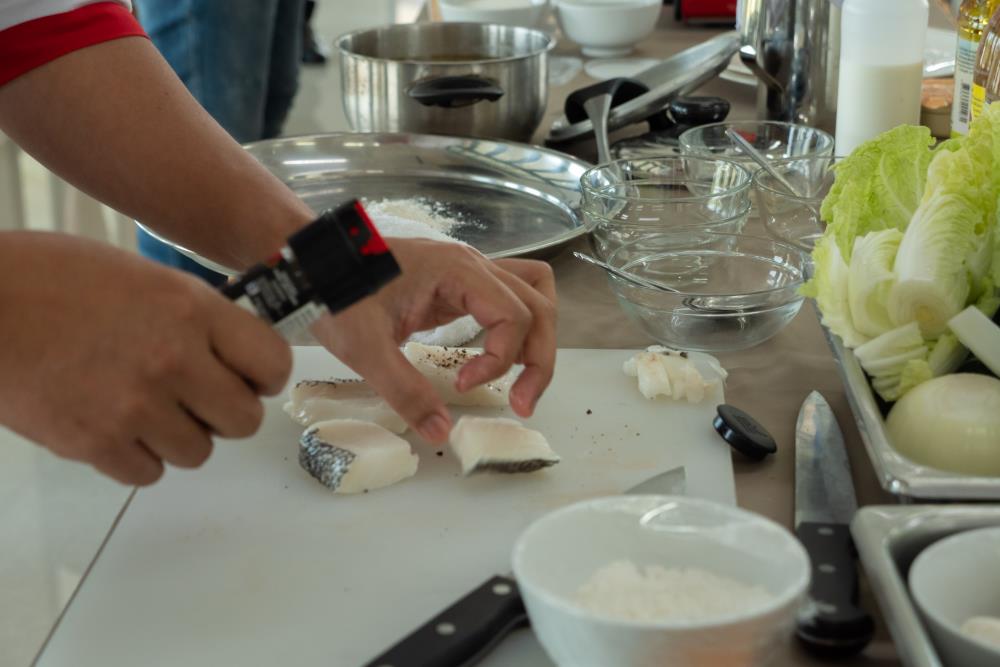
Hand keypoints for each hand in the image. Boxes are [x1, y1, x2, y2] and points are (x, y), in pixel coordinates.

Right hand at [0, 232, 290, 484]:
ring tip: (145, 407)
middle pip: (244, 420)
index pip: (272, 362)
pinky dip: (137, 457)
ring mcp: (135, 406)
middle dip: (226, 412)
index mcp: (192, 309)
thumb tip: (232, 353)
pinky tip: (114, 425)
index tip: (249, 376)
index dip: (265, 375)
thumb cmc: (52, 277)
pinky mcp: (94, 443)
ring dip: (180, 436)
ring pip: (197, 453)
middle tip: (198, 398)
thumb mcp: (144, 277)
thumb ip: (196, 316)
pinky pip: (147, 473)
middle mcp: (174, 360)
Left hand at [311, 238, 556, 443]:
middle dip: (538, 359)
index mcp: (457, 270)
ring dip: (537, 341)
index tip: (462, 386)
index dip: (499, 359)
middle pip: (538, 307)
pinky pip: (509, 300)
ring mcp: (467, 273)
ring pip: (533, 298)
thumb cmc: (334, 294)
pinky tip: (498, 359)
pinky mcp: (457, 286)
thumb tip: (441, 430)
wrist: (311, 265)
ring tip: (522, 384)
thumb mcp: (365, 347)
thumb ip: (405, 390)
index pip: (513, 315)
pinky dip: (517, 329)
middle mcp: (472, 266)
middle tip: (521, 405)